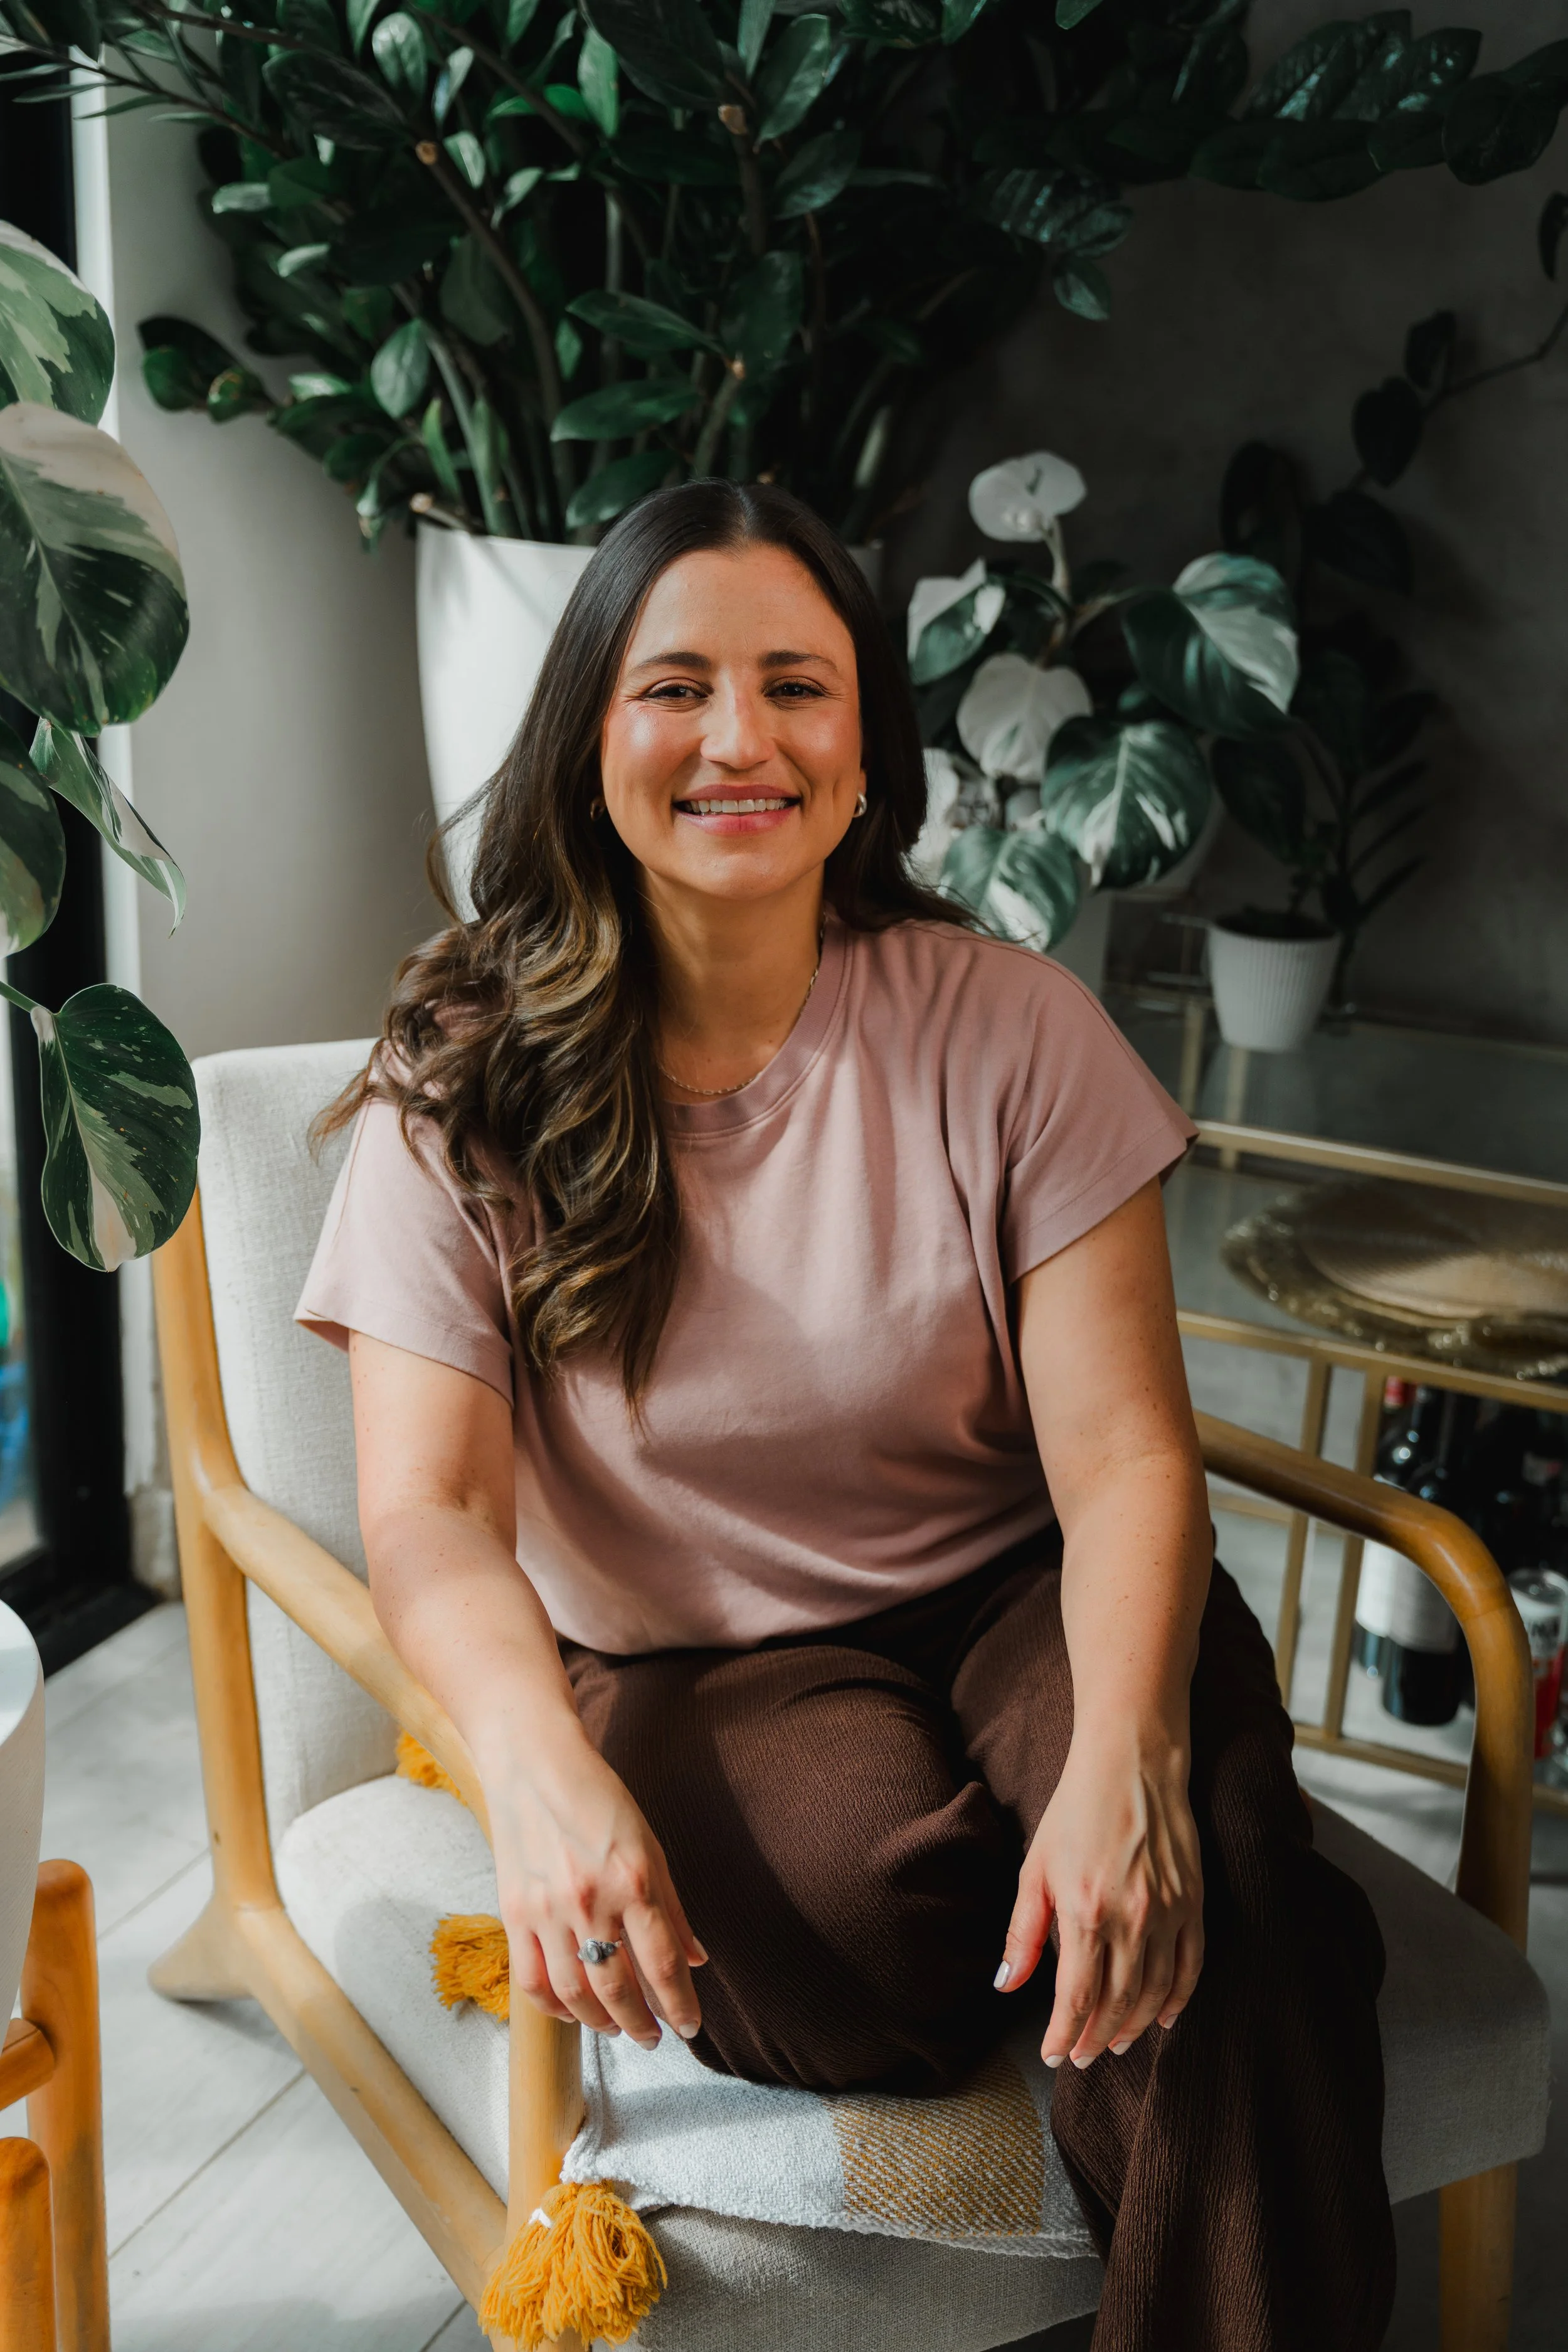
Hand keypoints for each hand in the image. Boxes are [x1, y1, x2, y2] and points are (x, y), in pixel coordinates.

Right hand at [480, 1724, 705, 2049]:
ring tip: (618, 2029)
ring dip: (601, 2023)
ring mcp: (548, 1911)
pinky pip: (532, 1981)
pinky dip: (554, 2008)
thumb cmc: (598, 1797)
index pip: (663, 1964)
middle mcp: (591, 1902)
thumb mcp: (650, 1844)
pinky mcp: (514, 1914)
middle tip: (654, 2038)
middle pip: (620, 1989)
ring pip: (576, 1994)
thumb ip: (672, 1906)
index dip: (680, 2005)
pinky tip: (572, 2013)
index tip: (689, 2028)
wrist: (533, 1762)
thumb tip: (696, 1959)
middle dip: (642, 2024)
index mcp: (634, 1881)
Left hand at [995, 1724, 1203, 2069]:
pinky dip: (1178, 2000)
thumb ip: (1022, 1933)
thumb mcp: (1035, 1868)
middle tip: (1081, 2056)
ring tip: (1115, 2043)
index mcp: (1085, 1913)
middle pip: (1117, 2004)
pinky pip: (1190, 1966)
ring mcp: (1168, 1913)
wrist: (1131, 1763)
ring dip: (1134, 2027)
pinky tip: (1163, 2018)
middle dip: (1095, 2039)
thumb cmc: (1074, 1812)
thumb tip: (1006, 1987)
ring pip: (1155, 1994)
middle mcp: (1131, 1920)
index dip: (1062, 2035)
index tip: (1052, 2055)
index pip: (1076, 1999)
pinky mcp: (1193, 1903)